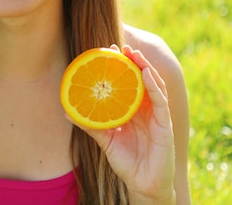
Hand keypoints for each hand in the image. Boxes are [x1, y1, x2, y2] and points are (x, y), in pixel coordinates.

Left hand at [71, 45, 175, 203]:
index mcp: (134, 111)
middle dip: (133, 61)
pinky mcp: (165, 125)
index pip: (129, 83)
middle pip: (142, 79)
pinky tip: (145, 74)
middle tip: (121, 46)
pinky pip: (161, 101)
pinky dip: (153, 86)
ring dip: (145, 67)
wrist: (142, 185)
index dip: (121, 66)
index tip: (109, 50)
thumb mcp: (105, 139)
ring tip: (134, 54)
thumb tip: (66, 111)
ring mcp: (158, 116)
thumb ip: (89, 124)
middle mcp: (147, 110)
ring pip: (153, 85)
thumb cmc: (125, 161)